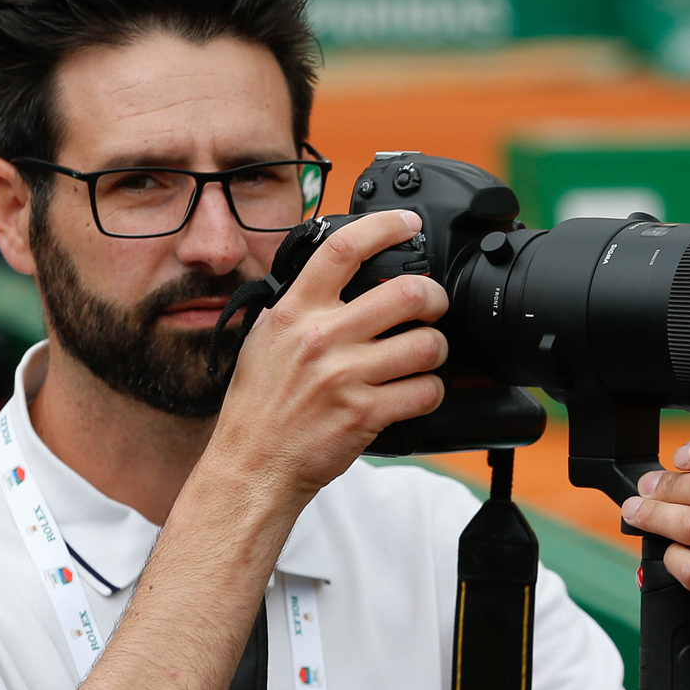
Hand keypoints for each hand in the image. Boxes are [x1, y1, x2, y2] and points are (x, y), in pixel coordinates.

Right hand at [205, 210, 448, 503]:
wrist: (252, 465)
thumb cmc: (259, 406)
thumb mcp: (267, 340)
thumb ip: (301, 307)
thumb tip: (337, 276)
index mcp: (295, 312)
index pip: (343, 249)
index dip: (384, 227)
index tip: (409, 224)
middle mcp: (322, 338)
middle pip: (406, 293)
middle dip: (434, 296)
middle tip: (433, 304)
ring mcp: (346, 377)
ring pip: (427, 344)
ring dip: (437, 349)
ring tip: (426, 355)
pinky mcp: (366, 414)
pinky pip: (426, 391)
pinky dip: (431, 391)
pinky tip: (418, 392)